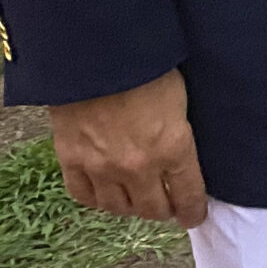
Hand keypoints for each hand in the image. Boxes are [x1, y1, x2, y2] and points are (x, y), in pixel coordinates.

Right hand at [47, 69, 208, 227]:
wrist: (96, 52)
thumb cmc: (147, 65)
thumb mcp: (179, 98)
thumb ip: (180, 133)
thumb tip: (184, 155)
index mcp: (173, 147)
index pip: (188, 197)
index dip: (193, 211)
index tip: (195, 215)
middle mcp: (138, 166)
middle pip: (153, 209)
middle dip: (164, 210)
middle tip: (166, 204)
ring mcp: (102, 167)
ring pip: (119, 208)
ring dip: (131, 206)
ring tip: (136, 197)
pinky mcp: (71, 160)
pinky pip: (84, 196)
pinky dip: (97, 198)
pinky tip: (105, 191)